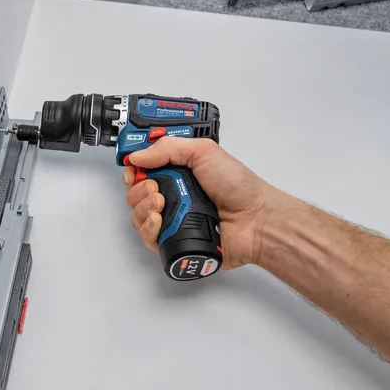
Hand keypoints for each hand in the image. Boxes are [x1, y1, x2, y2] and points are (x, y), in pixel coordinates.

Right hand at [123, 137, 278, 270]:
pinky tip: (158, 220)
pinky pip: (147, 238)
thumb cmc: (238, 187)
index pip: (143, 171)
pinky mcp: (173, 242)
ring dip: (142, 207)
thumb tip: (137, 155)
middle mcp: (172, 197)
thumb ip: (168, 148)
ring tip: (160, 203)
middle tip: (155, 186)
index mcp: (178, 174)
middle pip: (135, 194)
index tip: (134, 168)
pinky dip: (147, 228)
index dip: (134, 170)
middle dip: (138, 188)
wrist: (255, 219)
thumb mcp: (204, 152)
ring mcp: (172, 220)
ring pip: (137, 216)